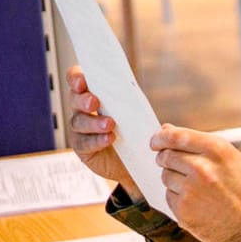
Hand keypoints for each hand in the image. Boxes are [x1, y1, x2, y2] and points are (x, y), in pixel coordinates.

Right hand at [66, 66, 140, 199]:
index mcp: (94, 94)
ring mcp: (80, 129)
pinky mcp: (82, 148)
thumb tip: (165, 127)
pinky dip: (96, 140)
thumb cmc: (133, 134)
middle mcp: (83, 110)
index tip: (82, 81)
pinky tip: (108, 139)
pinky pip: (84, 142)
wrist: (131, 163)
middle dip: (83, 99)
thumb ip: (149, 119)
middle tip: (95, 102)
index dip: (76, 77)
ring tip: (110, 125)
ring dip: (93, 122)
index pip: (77, 80)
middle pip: (75, 99)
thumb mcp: (140, 121)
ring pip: (78, 121)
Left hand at [152, 124, 240, 241]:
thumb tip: (166, 130)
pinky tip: (197, 204)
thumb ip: (199, 144)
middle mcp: (202, 168)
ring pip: (166, 177)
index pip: (176, 136)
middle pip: (166, 156)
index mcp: (217, 150)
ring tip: (197, 190)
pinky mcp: (183, 211)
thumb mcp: (231, 160)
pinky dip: (178, 199)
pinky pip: (169, 197)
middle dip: (167, 160)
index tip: (156, 141)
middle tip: (178, 167)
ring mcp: (191, 191)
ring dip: (175, 181)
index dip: (161, 137)